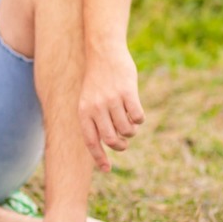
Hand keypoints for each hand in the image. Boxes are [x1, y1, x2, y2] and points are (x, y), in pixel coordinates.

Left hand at [78, 47, 144, 171]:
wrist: (103, 52)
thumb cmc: (96, 80)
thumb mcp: (88, 100)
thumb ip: (94, 119)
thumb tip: (108, 144)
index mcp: (83, 111)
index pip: (91, 141)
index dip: (99, 157)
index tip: (107, 169)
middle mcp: (96, 107)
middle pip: (111, 139)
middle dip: (120, 146)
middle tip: (123, 143)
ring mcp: (112, 100)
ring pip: (127, 130)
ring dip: (131, 131)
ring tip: (129, 123)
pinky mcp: (128, 92)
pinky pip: (138, 117)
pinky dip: (139, 119)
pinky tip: (135, 111)